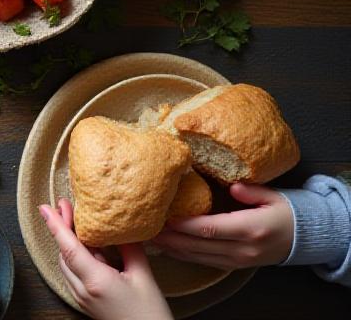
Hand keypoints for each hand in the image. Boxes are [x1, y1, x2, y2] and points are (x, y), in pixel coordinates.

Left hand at [40, 199, 171, 319]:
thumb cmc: (150, 314)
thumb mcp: (144, 277)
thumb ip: (131, 249)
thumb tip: (121, 228)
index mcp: (96, 281)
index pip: (69, 248)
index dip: (55, 225)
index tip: (45, 208)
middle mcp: (83, 290)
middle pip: (64, 253)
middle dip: (62, 228)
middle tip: (64, 206)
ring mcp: (81, 297)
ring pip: (66, 263)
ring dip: (67, 242)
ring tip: (74, 221)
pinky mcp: (85, 301)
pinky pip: (73, 273)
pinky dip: (74, 256)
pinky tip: (85, 246)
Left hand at [151, 183, 293, 269]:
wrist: (304, 239)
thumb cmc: (287, 213)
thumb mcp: (273, 197)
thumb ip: (251, 191)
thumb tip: (232, 185)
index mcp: (250, 229)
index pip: (209, 228)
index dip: (184, 225)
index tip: (163, 217)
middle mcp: (241, 248)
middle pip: (198, 245)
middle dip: (170, 238)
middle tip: (146, 228)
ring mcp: (237, 260)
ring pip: (198, 257)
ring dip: (172, 248)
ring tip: (150, 238)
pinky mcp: (234, 266)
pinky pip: (204, 262)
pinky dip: (184, 255)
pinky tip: (168, 247)